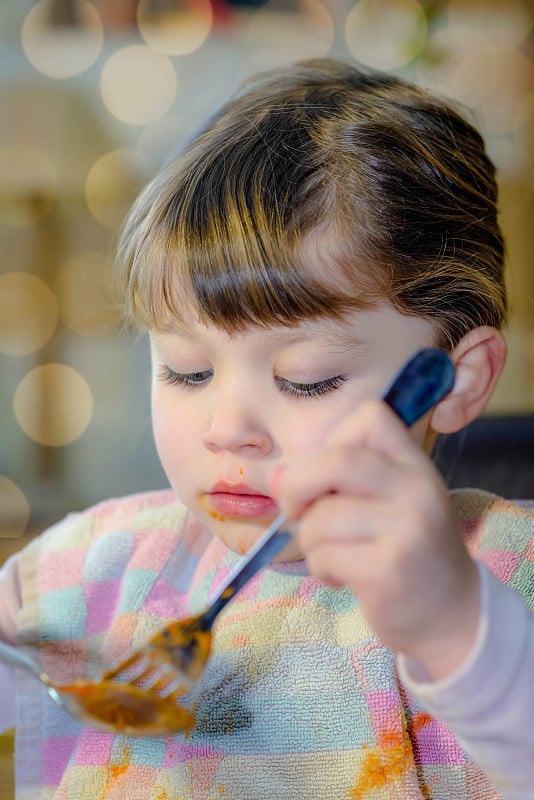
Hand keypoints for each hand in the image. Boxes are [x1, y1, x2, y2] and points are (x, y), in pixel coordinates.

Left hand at [273, 399, 480, 680]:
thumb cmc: (406, 551)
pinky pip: (324, 555)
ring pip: (320, 516)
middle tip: (296, 510)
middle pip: (336, 460)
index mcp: (415, 464)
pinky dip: (320, 568)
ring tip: (333, 554)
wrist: (453, 615)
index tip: (327, 475)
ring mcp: (406, 529)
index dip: (333, 440)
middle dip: (297, 485)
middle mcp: (417, 488)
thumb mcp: (385, 503)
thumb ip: (334, 481)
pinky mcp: (388, 570)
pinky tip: (341, 577)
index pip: (369, 417)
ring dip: (309, 539)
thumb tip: (276, 477)